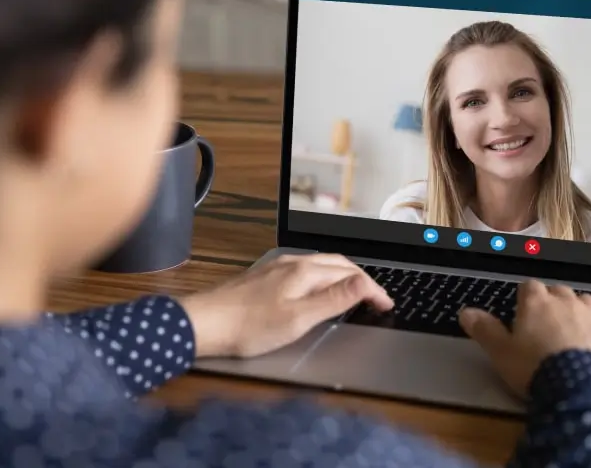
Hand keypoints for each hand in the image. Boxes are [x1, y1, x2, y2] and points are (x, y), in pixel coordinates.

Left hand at [180, 253, 393, 357]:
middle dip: (362, 279)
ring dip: (343, 276)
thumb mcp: (299, 318)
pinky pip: (305, 271)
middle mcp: (292, 264)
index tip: (387, 304)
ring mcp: (277, 268)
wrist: (203, 324)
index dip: (373, 290)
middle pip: (338, 264)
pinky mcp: (265, 277)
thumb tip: (364, 283)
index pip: (351, 274)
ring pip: (321, 265)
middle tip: (377, 298)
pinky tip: (317, 292)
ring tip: (355, 293)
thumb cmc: (248, 326)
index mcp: (304, 271)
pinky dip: (324, 278)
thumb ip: (334, 299)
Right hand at [459, 279, 590, 397]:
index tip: (521, 311)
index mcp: (536, 303)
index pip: (528, 287)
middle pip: (558, 291)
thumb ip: (485, 330)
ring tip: (573, 329)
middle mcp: (567, 302)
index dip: (524, 298)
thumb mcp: (501, 353)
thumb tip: (466, 312)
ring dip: (580, 310)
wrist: (580, 391)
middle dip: (553, 303)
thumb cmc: (535, 370)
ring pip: (586, 301)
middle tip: (545, 325)